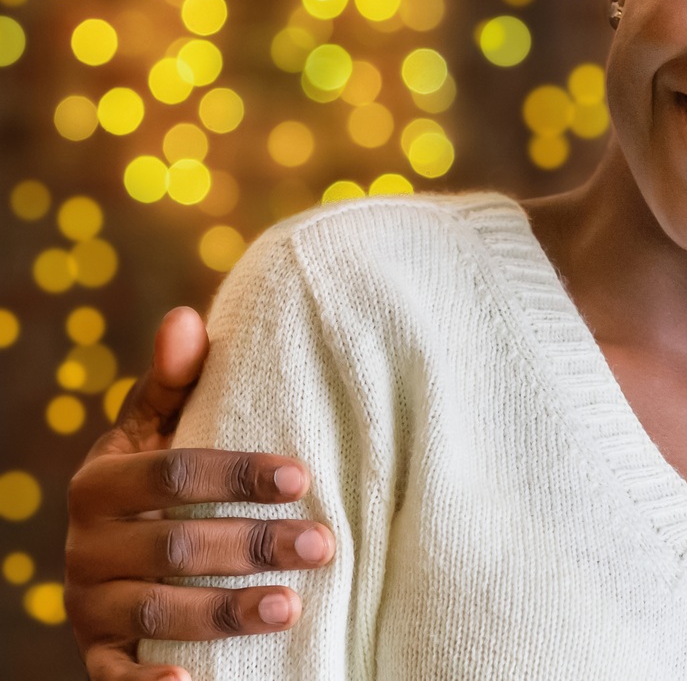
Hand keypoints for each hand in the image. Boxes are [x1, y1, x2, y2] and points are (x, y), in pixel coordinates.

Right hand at [65, 307, 334, 680]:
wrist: (110, 555)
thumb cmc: (154, 480)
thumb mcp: (153, 430)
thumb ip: (172, 381)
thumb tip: (185, 318)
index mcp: (100, 483)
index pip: (173, 473)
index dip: (237, 473)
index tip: (302, 475)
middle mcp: (86, 547)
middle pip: (176, 545)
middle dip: (253, 545)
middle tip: (325, 544)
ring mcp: (89, 605)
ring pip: (157, 611)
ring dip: (225, 611)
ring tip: (292, 606)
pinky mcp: (96, 655)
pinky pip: (115, 676)